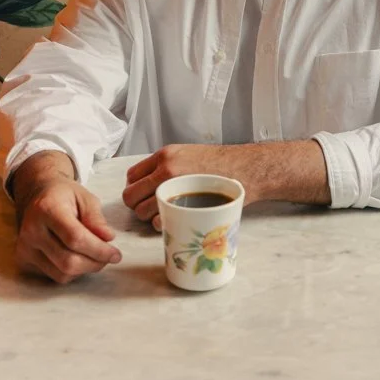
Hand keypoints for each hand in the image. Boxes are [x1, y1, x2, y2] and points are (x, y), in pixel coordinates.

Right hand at [12, 152, 120, 283]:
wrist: (37, 196)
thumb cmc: (63, 195)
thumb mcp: (85, 197)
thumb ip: (96, 218)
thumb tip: (108, 239)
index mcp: (47, 209)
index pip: (75, 238)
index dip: (99, 250)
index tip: (116, 254)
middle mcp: (31, 230)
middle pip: (68, 261)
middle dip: (94, 263)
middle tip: (109, 257)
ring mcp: (25, 247)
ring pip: (62, 274)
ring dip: (85, 270)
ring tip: (95, 256)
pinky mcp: (24, 260)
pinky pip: (54, 276)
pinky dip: (72, 272)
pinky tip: (78, 257)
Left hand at [122, 144, 251, 228]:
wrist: (248, 168)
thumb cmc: (223, 164)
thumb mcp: (190, 155)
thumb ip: (169, 167)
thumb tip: (152, 186)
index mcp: (165, 155)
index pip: (132, 175)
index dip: (135, 189)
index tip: (143, 197)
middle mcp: (165, 167)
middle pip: (131, 195)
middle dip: (137, 206)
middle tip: (151, 210)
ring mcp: (173, 186)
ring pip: (140, 211)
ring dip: (148, 218)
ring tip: (165, 216)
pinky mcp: (184, 204)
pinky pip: (157, 220)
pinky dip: (162, 225)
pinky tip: (175, 221)